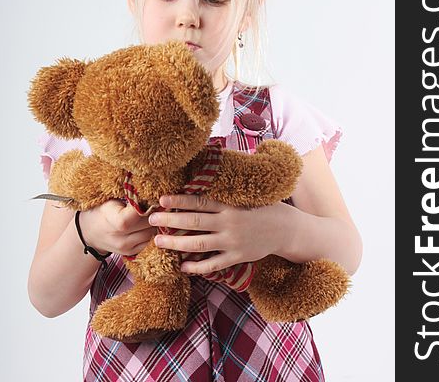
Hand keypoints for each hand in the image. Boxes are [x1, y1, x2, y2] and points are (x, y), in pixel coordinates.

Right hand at [80, 200, 155, 255]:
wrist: (90, 232)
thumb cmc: (101, 211)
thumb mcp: (111, 200)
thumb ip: (130, 198)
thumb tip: (149, 191)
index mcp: (118, 222)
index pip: (142, 212)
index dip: (148, 203)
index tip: (149, 196)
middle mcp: (123, 238)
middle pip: (149, 223)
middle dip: (153, 212)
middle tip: (153, 203)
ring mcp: (127, 248)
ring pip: (152, 233)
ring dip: (153, 223)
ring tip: (149, 213)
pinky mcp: (131, 253)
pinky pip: (149, 241)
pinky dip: (149, 232)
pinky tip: (144, 224)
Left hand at [148, 195, 287, 274]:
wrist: (287, 229)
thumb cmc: (265, 207)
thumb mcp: (248, 194)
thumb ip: (227, 190)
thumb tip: (208, 170)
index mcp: (230, 205)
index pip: (200, 201)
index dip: (179, 200)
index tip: (162, 199)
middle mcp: (229, 223)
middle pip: (194, 223)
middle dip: (170, 220)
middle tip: (151, 219)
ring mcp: (232, 242)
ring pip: (199, 245)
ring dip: (176, 243)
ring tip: (159, 241)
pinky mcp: (237, 257)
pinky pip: (213, 264)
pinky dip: (197, 267)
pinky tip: (183, 266)